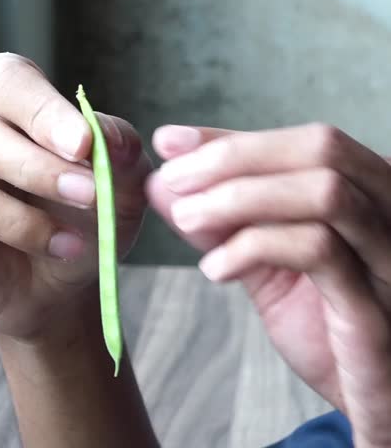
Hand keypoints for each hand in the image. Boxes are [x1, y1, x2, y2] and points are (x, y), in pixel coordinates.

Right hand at [0, 53, 151, 343]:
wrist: (54, 286)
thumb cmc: (83, 218)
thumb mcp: (119, 182)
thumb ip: (118, 147)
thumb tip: (104, 135)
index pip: (6, 80)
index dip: (42, 112)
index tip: (84, 148)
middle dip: (33, 170)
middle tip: (87, 198)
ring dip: (13, 221)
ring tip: (64, 245)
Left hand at [147, 123, 390, 446]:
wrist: (371, 396)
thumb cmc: (326, 325)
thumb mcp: (268, 263)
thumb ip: (223, 221)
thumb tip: (163, 182)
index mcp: (370, 194)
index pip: (304, 141)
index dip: (232, 137)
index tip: (168, 142)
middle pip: (322, 149)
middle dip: (234, 157)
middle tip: (173, 181)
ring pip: (325, 193)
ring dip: (239, 198)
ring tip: (186, 220)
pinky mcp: (376, 306)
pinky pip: (319, 251)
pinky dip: (253, 246)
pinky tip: (214, 269)